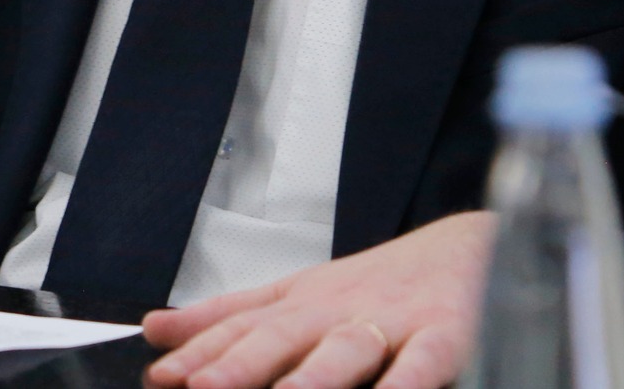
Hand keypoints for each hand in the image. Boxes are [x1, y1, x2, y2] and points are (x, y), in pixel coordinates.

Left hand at [142, 212, 495, 388]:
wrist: (468, 249)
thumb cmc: (376, 285)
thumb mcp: (296, 294)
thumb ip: (227, 317)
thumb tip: (155, 329)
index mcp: (300, 302)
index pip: (242, 328)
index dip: (201, 353)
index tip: (161, 376)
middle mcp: (336, 309)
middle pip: (283, 337)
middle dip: (239, 365)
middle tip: (200, 388)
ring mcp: (390, 322)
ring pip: (346, 350)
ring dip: (313, 377)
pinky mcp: (444, 334)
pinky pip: (424, 362)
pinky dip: (407, 382)